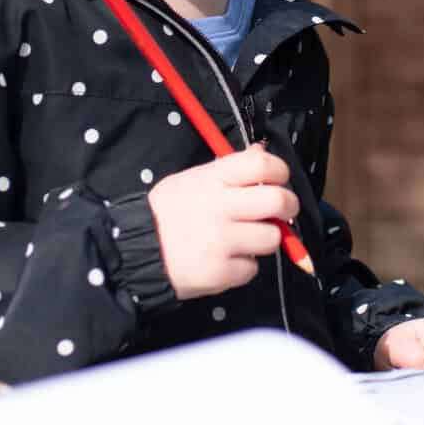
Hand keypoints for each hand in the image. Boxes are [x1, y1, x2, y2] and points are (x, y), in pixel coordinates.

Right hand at [147, 143, 299, 298]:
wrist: (136, 251)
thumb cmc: (167, 212)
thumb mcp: (192, 180)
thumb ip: (228, 169)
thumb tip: (261, 152)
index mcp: (213, 179)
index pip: (263, 165)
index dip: (279, 172)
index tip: (277, 181)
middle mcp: (220, 207)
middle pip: (279, 202)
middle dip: (287, 207)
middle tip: (280, 213)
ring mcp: (222, 241)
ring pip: (272, 238)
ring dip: (263, 239)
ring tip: (243, 239)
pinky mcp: (221, 272)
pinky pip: (252, 268)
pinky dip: (243, 266)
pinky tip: (225, 259)